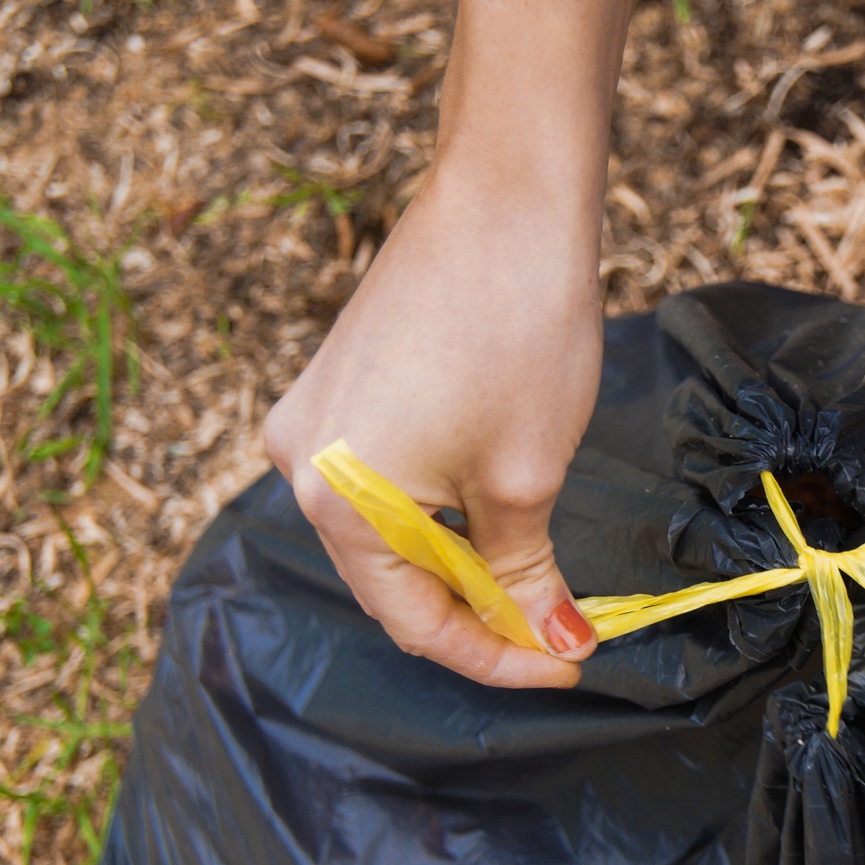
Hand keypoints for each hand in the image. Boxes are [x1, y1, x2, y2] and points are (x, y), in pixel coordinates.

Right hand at [264, 178, 602, 688]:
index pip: (414, 620)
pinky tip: (497, 519)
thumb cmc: (517, 333)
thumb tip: (551, 636)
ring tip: (538, 584)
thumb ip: (526, 573)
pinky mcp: (339, 385)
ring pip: (390, 534)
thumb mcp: (527, 476)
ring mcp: (313, 420)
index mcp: (336, 499)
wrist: (506, 200)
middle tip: (558, 635)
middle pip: (393, 582)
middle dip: (478, 616)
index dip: (494, 655)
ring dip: (461, 567)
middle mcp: (299, 462)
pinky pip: (385, 482)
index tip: (565, 664)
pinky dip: (442, 513)